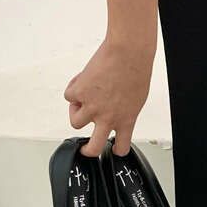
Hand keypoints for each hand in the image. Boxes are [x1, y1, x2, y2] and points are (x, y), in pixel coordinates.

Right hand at [63, 38, 154, 156]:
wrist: (127, 54)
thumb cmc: (136, 71)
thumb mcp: (136, 99)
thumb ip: (124, 110)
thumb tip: (112, 110)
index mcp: (126, 120)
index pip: (121, 146)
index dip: (117, 149)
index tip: (114, 149)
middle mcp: (107, 118)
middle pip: (93, 148)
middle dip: (87, 151)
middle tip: (85, 149)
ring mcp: (92, 107)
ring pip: (76, 122)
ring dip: (77, 112)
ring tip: (84, 99)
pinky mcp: (79, 93)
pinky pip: (69, 96)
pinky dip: (74, 89)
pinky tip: (83, 79)